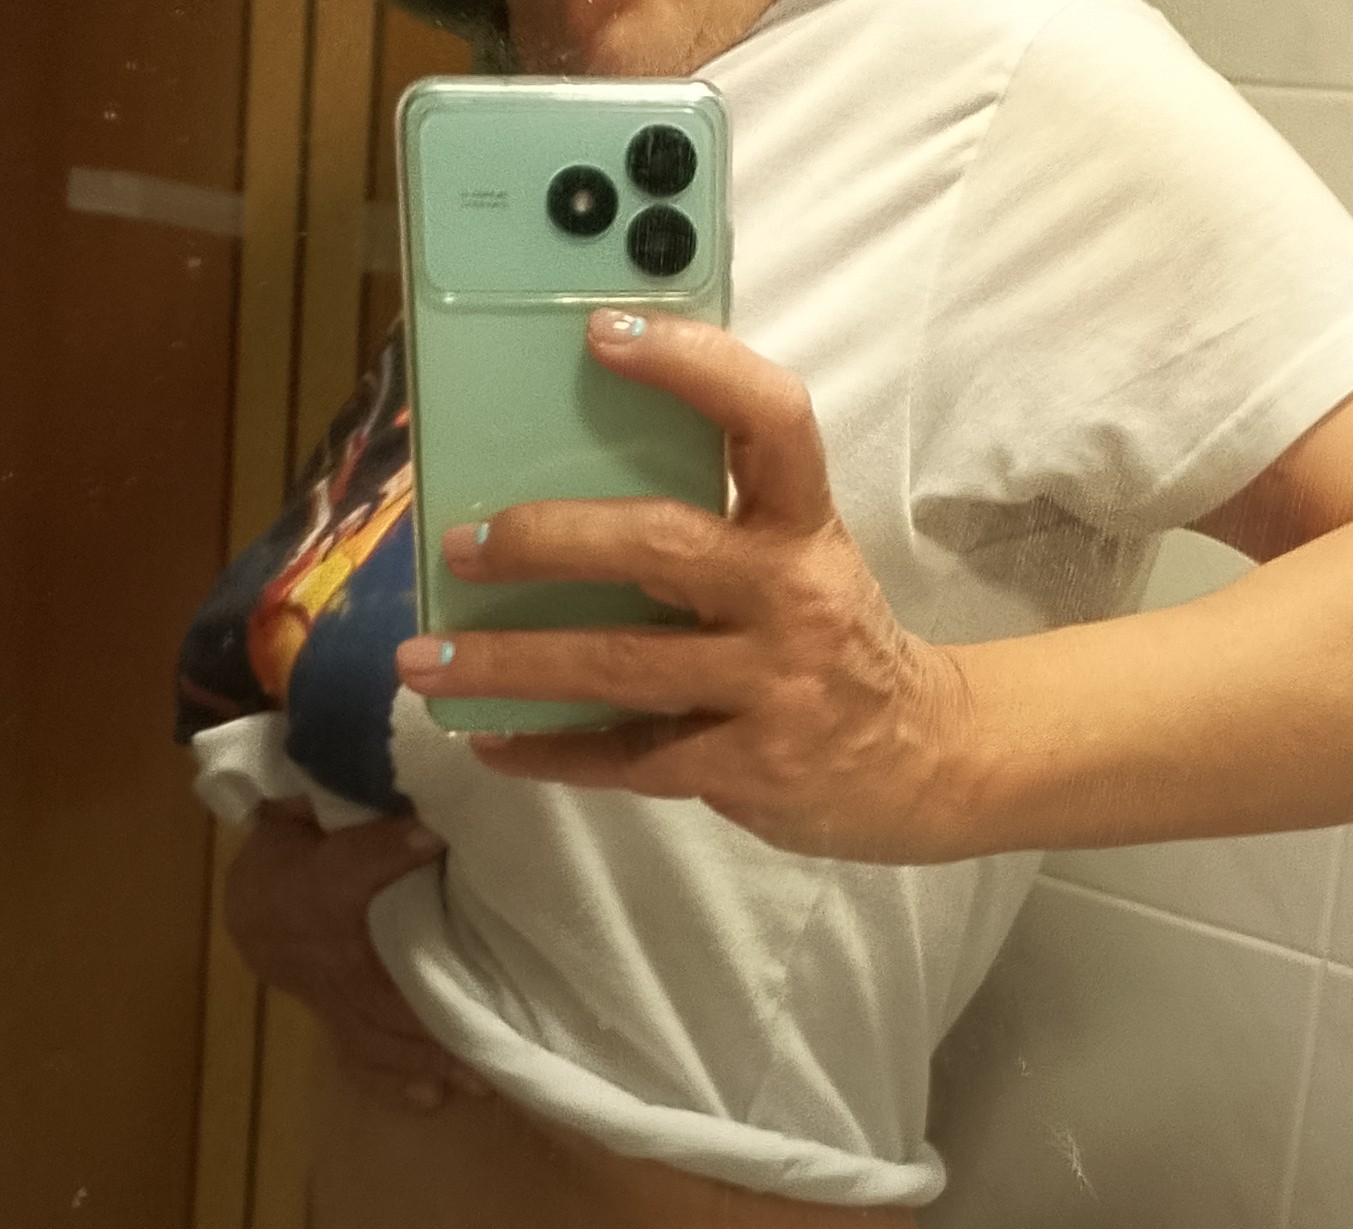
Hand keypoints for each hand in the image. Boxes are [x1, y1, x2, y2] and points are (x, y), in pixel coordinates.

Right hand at [221, 805, 484, 1110]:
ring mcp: (324, 993)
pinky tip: (430, 1099)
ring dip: (424, 1058)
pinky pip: (358, 1055)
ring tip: (479, 1078)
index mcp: (315, 884)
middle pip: (375, 988)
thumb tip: (421, 800)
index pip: (346, 865)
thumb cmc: (304, 852)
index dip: (384, 851)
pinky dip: (392, 1081)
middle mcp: (318, 950)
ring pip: (372, 1033)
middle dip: (430, 1017)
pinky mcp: (333, 1018)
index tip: (431, 836)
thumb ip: (360, 804)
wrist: (253, 902)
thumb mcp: (319, 815)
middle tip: (489, 1033)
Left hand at [393, 308, 979, 864]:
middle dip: (544, 540)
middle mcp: (793, 599)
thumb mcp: (802, 562)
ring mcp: (771, 688)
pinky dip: (551, 750)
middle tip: (461, 544)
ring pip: (621, 667)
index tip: (601, 336)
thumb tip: (568, 479)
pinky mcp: (748, 768)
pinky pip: (630, 759)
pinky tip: (492, 741)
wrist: (927, 761)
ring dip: (509, 664)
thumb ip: (719, 520)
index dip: (693, 365)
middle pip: (659, 547)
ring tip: (426, 662)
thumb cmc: (836, 643)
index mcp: (805, 528)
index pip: (768, 420)